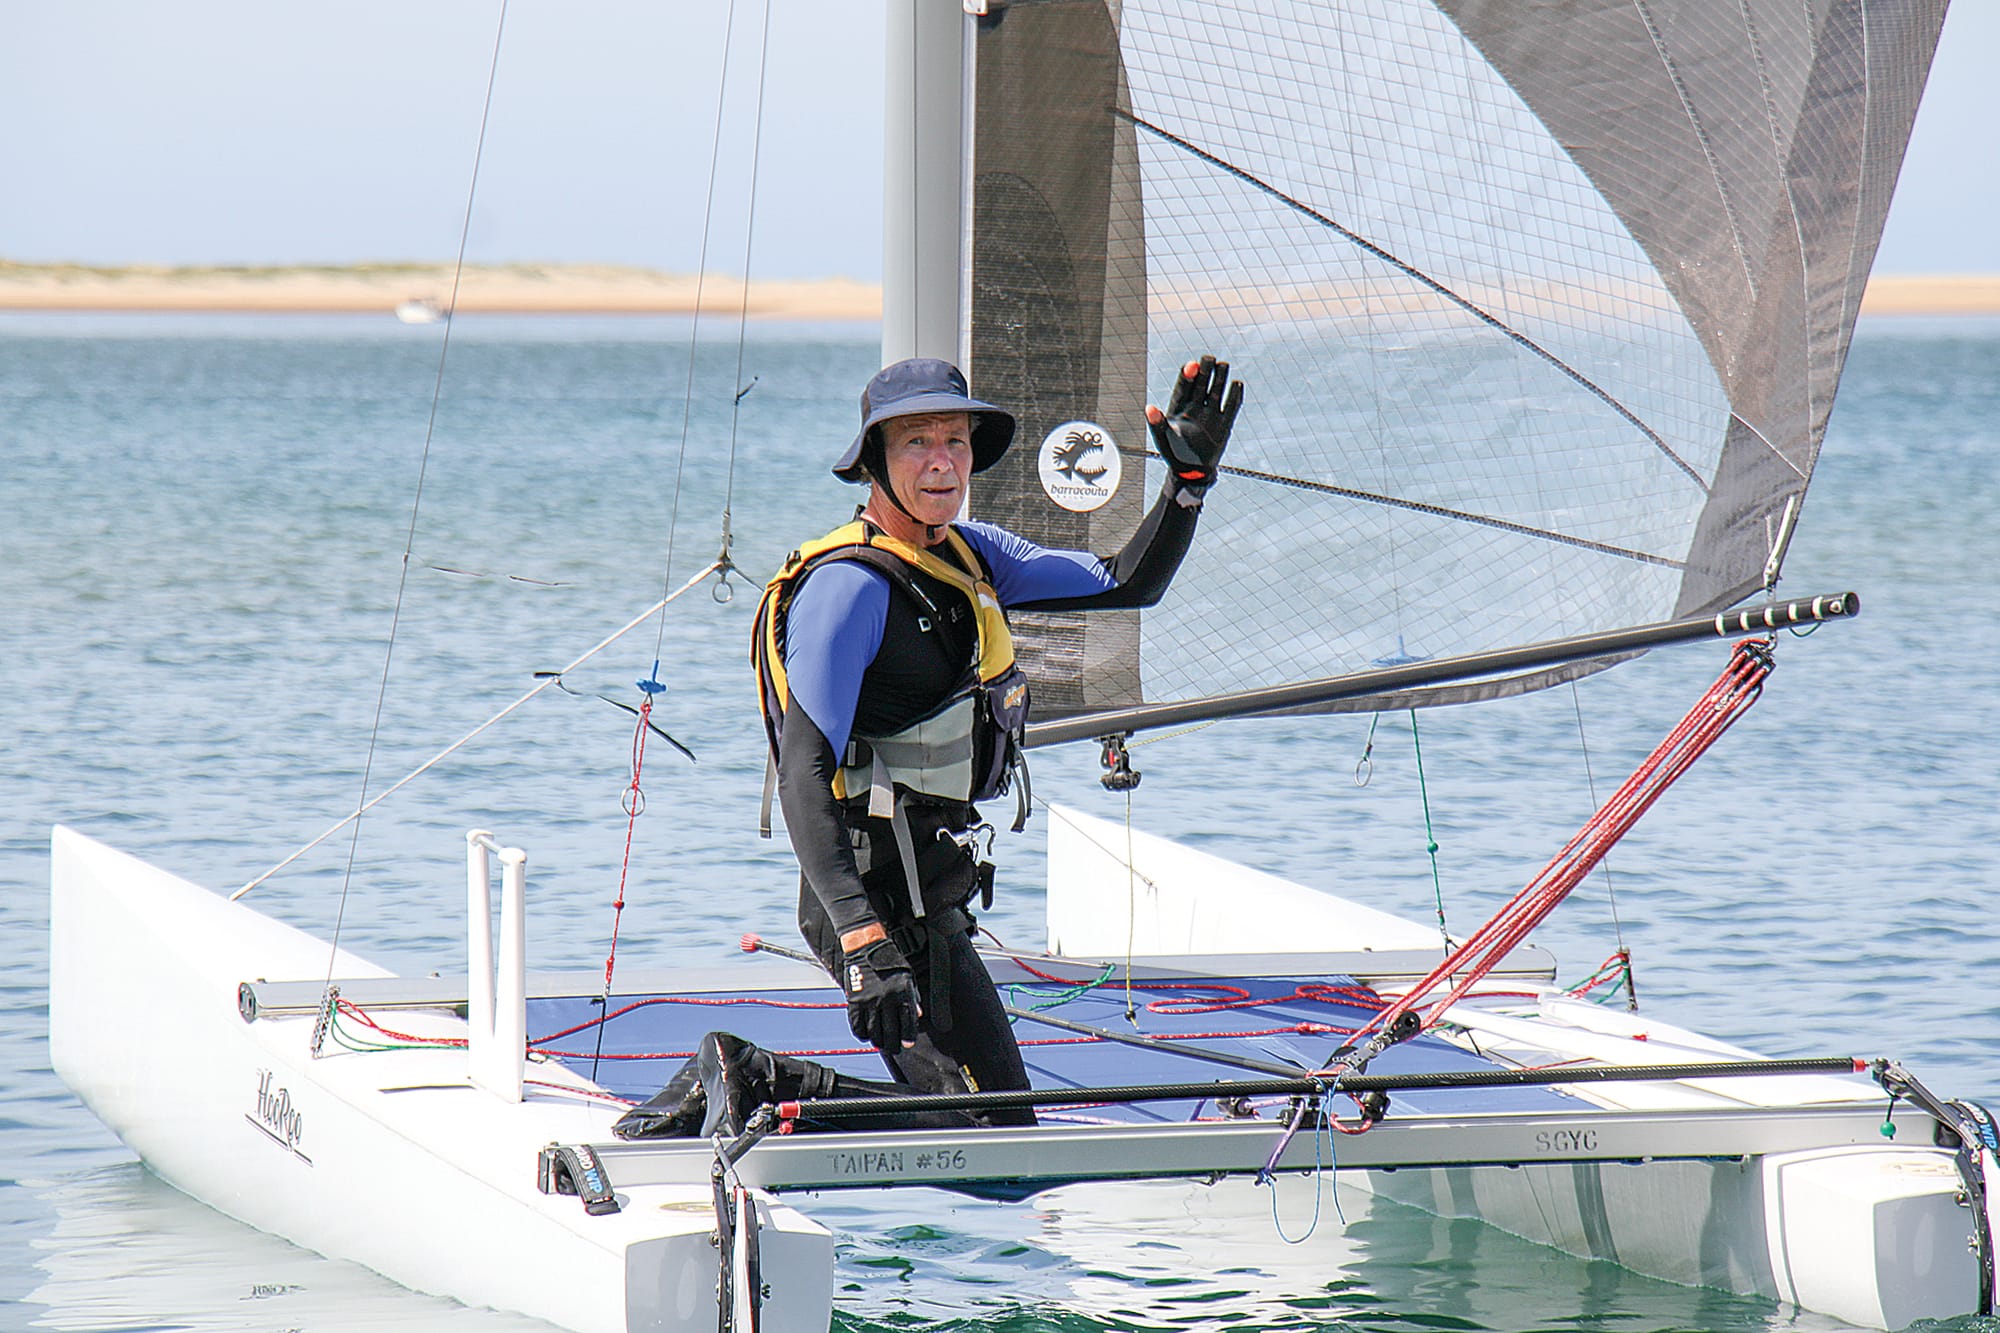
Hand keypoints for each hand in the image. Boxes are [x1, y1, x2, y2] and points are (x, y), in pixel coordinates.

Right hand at [841, 938, 920, 1049]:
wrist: (867, 948)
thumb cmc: (890, 962)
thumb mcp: (908, 977)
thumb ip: (913, 997)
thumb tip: (917, 1015)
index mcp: (902, 993)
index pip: (907, 1023)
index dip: (908, 1037)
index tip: (907, 1044)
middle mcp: (887, 999)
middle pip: (891, 1032)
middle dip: (894, 1045)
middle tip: (894, 1048)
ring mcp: (870, 1001)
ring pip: (874, 1032)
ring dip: (878, 1042)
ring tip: (881, 1044)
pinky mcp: (855, 1001)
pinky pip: (857, 1025)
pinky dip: (862, 1034)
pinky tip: (866, 1035)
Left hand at [1147, 355, 1243, 496]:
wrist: (1190, 471)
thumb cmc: (1173, 453)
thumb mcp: (1162, 438)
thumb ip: (1157, 423)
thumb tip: (1149, 408)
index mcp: (1179, 407)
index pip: (1184, 386)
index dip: (1188, 374)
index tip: (1193, 365)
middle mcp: (1195, 407)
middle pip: (1201, 383)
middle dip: (1205, 370)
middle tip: (1209, 359)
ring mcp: (1210, 414)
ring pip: (1216, 390)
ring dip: (1220, 378)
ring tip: (1224, 365)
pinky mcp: (1224, 424)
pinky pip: (1231, 407)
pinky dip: (1235, 396)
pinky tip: (1237, 384)